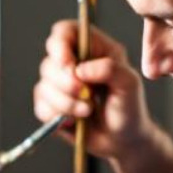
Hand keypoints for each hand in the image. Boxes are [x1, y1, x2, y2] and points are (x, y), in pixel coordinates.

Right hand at [33, 21, 158, 166]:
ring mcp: (60, 85)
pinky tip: (75, 121)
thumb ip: (110, 69)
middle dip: (65, 82)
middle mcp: (73, 63)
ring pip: (44, 87)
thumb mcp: (130, 84)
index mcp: (93, 48)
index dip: (60, 44)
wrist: (123, 141)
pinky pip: (42, 107)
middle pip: (50, 61)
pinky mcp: (52, 106)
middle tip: (86, 95)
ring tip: (87, 112)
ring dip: (65, 103)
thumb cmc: (130, 108)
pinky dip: (57, 116)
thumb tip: (81, 70)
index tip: (68, 64)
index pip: (65, 32)